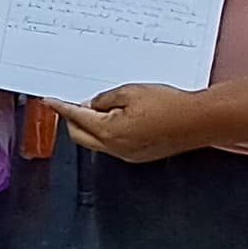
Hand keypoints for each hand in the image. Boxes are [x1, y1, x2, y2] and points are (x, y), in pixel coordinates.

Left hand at [47, 83, 216, 162]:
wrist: (199, 121)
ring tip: (98, 107)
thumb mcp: (130, 92)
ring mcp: (127, 155)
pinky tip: (116, 119)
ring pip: (96, 142)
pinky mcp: (138, 156)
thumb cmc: (169, 104)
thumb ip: (104, 99)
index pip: (76, 118)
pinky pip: (112, 146)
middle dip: (72, 119)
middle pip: (80, 135)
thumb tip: (90, 105)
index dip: (61, 108)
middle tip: (73, 103)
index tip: (49, 102)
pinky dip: (106, 133)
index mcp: (109, 132)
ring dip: (90, 127)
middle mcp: (115, 149)